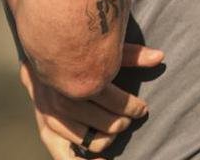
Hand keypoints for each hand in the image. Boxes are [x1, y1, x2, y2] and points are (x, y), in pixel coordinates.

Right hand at [20, 43, 163, 158]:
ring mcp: (52, 118)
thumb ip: (129, 55)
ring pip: (94, 142)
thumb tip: (160, 57)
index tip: (141, 108)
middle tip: (128, 116)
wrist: (39, 59)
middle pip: (108, 123)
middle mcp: (62, 99)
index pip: (113, 100)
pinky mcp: (47, 131)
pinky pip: (67, 158)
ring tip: (113, 128)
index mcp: (75, 77)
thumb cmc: (76, 56)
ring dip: (109, 137)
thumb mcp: (99, 51)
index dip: (133, 107)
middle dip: (123, 121)